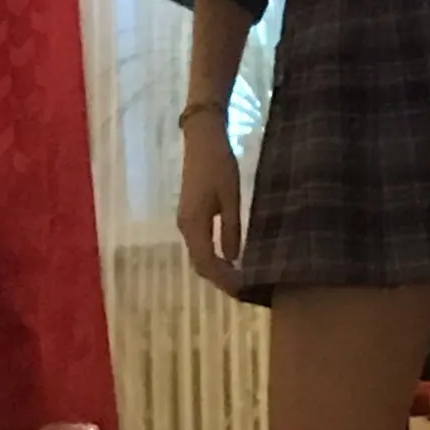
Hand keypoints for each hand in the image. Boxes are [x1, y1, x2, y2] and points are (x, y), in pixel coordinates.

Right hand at [177, 118, 241, 293]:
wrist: (202, 140)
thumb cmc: (219, 165)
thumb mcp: (231, 198)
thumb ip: (231, 229)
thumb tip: (233, 259)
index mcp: (194, 224)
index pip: (206, 263)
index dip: (224, 280)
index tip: (243, 290)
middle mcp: (185, 227)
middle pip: (200, 264)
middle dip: (220, 279)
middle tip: (244, 290)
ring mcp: (185, 221)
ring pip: (198, 255)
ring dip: (216, 270)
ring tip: (239, 278)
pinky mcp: (190, 215)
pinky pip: (199, 244)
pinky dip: (213, 257)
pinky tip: (229, 260)